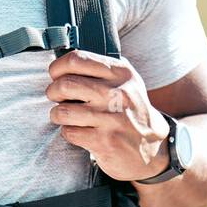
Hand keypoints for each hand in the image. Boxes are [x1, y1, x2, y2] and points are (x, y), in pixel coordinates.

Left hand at [45, 50, 170, 182]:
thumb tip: (65, 61)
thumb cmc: (131, 111)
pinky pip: (69, 132)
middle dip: (53, 92)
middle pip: (65, 84)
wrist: (153, 146)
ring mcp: (111, 119)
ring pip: (63, 111)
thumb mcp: (126, 82)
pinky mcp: (105, 142)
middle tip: (56, 97)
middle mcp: (117, 93)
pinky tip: (77, 130)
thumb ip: (101, 68)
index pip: (76, 59)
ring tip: (64, 115)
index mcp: (121, 73)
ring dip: (57, 114)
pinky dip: (68, 132)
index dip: (57, 67)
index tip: (56, 75)